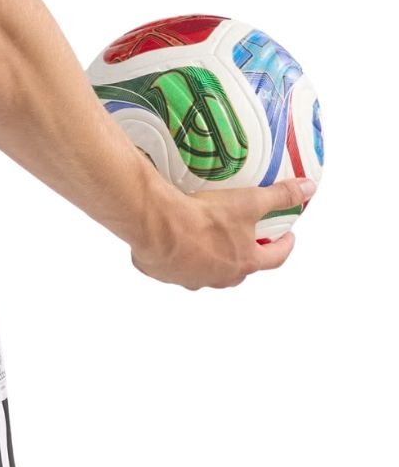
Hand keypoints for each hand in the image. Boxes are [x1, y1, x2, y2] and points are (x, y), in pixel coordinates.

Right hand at [129, 177, 316, 289]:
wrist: (159, 226)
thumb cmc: (204, 219)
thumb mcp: (248, 202)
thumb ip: (279, 195)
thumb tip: (308, 188)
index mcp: (245, 262)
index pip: (274, 258)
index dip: (283, 246)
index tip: (287, 238)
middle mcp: (221, 276)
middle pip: (240, 269)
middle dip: (244, 255)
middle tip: (243, 237)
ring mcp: (192, 278)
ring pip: (207, 272)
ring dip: (210, 259)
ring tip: (205, 239)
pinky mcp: (165, 273)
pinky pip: (175, 267)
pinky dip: (177, 257)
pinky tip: (170, 241)